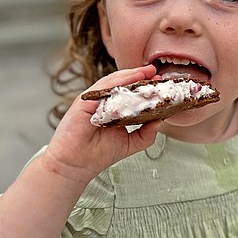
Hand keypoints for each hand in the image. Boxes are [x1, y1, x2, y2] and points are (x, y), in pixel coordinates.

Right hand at [43, 65, 159, 182]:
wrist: (76, 166)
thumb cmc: (98, 155)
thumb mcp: (131, 143)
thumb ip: (146, 133)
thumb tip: (161, 120)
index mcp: (113, 110)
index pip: (129, 93)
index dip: (144, 87)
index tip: (159, 82)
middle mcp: (102, 103)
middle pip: (122, 84)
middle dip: (139, 76)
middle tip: (155, 72)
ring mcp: (92, 101)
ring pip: (112, 82)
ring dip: (130, 75)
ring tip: (146, 72)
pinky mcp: (83, 102)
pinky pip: (102, 88)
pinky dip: (116, 82)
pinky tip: (130, 79)